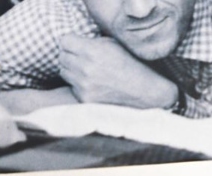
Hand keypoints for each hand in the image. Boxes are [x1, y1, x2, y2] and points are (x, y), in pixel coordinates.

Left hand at [60, 35, 178, 109]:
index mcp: (94, 51)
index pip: (65, 41)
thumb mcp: (117, 46)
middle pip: (61, 56)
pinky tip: (95, 85)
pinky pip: (73, 87)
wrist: (149, 94)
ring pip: (64, 72)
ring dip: (73, 70)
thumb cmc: (135, 67)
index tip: (79, 46)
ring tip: (89, 72)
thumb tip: (79, 42)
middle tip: (84, 59)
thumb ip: (94, 42)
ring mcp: (85, 86)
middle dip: (71, 55)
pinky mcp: (86, 99)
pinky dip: (80, 85)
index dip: (72, 42)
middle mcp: (86, 68)